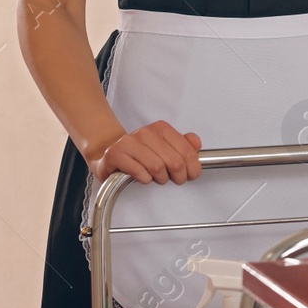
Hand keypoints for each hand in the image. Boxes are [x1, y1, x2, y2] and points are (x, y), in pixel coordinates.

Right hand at [87, 122, 202, 183]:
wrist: (111, 153)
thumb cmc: (141, 152)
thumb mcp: (164, 146)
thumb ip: (184, 144)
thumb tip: (197, 144)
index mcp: (161, 128)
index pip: (186, 150)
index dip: (193, 167)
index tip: (192, 174)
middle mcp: (146, 133)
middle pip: (174, 161)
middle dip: (178, 176)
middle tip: (175, 179)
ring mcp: (129, 142)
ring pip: (157, 168)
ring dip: (160, 178)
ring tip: (156, 177)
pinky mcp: (116, 154)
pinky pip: (139, 172)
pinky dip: (144, 179)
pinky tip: (142, 176)